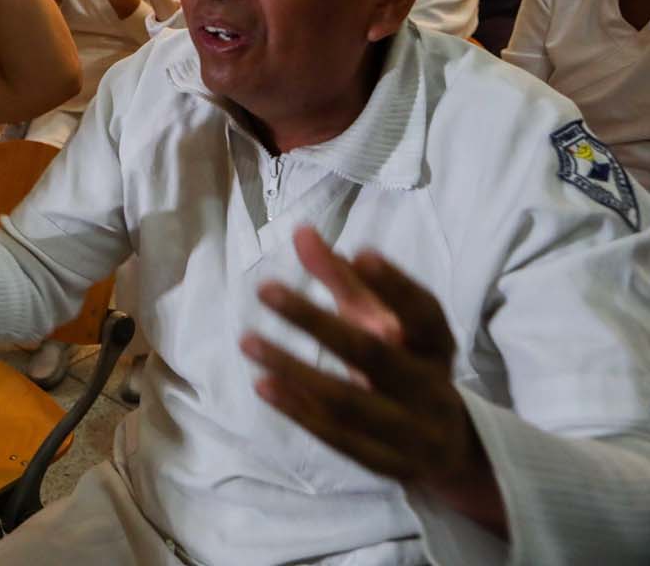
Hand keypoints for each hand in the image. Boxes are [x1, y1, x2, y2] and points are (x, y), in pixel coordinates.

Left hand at [241, 228, 505, 534]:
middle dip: (316, 322)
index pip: (422, 311)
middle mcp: (430, 386)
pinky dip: (298, 410)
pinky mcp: (385, 463)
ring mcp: (411, 430)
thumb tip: (301, 232)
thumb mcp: (383, 319)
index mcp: (436, 344)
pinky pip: (337, 436)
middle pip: (373, 354)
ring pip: (348, 401)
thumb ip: (343, 278)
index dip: (394, 284)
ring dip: (294, 370)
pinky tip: (262, 383)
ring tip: (248, 340)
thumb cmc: (403, 361)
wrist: (447, 447)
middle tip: (266, 289)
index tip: (360, 252)